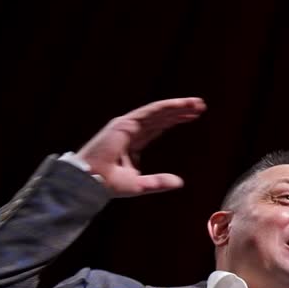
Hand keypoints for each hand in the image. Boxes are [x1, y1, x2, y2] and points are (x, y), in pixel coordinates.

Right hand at [75, 97, 206, 196]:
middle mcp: (130, 131)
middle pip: (160, 118)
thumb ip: (158, 182)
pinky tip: (181, 105)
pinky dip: (166, 106)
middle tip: (200, 107)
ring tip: (197, 103)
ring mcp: (126, 126)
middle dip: (180, 111)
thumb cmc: (107, 184)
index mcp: (132, 144)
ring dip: (178, 106)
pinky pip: (150, 112)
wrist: (88, 181)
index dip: (174, 121)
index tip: (193, 117)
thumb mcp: (139, 184)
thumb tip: (180, 182)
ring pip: (158, 112)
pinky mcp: (124, 123)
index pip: (158, 128)